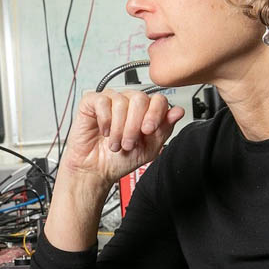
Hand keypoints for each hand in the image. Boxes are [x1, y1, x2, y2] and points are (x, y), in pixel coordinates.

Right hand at [45, 90, 184, 250]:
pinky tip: (103, 131)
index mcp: (144, 111)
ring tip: (115, 143)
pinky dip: (104, 120)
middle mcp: (128, 103)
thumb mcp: (148, 149)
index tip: (148, 131)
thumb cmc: (119, 160)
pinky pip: (102, 101)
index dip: (155, 114)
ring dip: (118, 128)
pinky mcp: (91, 102)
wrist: (96, 170)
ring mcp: (110, 100)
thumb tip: (178, 111)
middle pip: (140, 98)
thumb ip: (164, 130)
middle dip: (134, 125)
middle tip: (128, 142)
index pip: (158, 99)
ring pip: (121, 101)